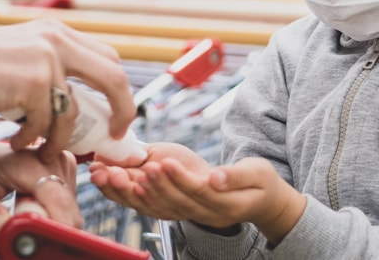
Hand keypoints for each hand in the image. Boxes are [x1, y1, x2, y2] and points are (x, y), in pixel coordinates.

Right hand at [0, 19, 135, 150]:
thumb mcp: (20, 60)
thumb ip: (51, 71)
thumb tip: (82, 106)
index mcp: (56, 32)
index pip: (108, 59)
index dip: (120, 91)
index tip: (118, 118)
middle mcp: (56, 38)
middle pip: (113, 77)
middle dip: (121, 111)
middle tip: (112, 138)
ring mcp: (46, 58)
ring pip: (73, 111)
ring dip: (58, 138)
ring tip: (39, 147)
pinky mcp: (32, 81)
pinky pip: (46, 124)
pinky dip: (31, 139)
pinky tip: (13, 139)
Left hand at [0, 122, 81, 233]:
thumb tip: (4, 227)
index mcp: (29, 162)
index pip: (57, 201)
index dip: (54, 228)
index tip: (39, 247)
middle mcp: (53, 159)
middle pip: (68, 210)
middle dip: (49, 231)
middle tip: (19, 235)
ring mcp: (63, 163)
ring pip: (70, 212)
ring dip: (50, 223)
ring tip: (20, 212)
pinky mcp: (67, 170)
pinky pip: (69, 207)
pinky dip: (53, 215)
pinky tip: (31, 206)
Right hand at [90, 142, 211, 212]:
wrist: (217, 177)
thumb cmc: (181, 167)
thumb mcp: (151, 158)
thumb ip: (130, 160)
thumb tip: (103, 154)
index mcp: (141, 197)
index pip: (118, 194)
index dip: (106, 185)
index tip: (96, 172)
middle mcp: (156, 205)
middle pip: (135, 201)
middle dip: (122, 187)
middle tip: (112, 173)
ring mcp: (177, 205)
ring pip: (160, 199)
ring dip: (150, 183)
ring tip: (143, 167)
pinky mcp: (200, 195)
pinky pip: (188, 189)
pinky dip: (176, 178)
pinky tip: (165, 165)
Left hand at [90, 143, 305, 244]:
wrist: (261, 202)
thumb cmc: (261, 184)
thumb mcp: (258, 174)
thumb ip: (236, 175)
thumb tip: (216, 177)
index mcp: (226, 205)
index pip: (198, 192)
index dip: (179, 179)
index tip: (162, 163)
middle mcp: (205, 214)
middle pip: (173, 202)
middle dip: (150, 185)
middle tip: (131, 168)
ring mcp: (192, 215)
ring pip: (159, 207)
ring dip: (135, 192)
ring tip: (117, 175)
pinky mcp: (182, 211)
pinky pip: (155, 208)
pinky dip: (134, 197)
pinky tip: (118, 183)